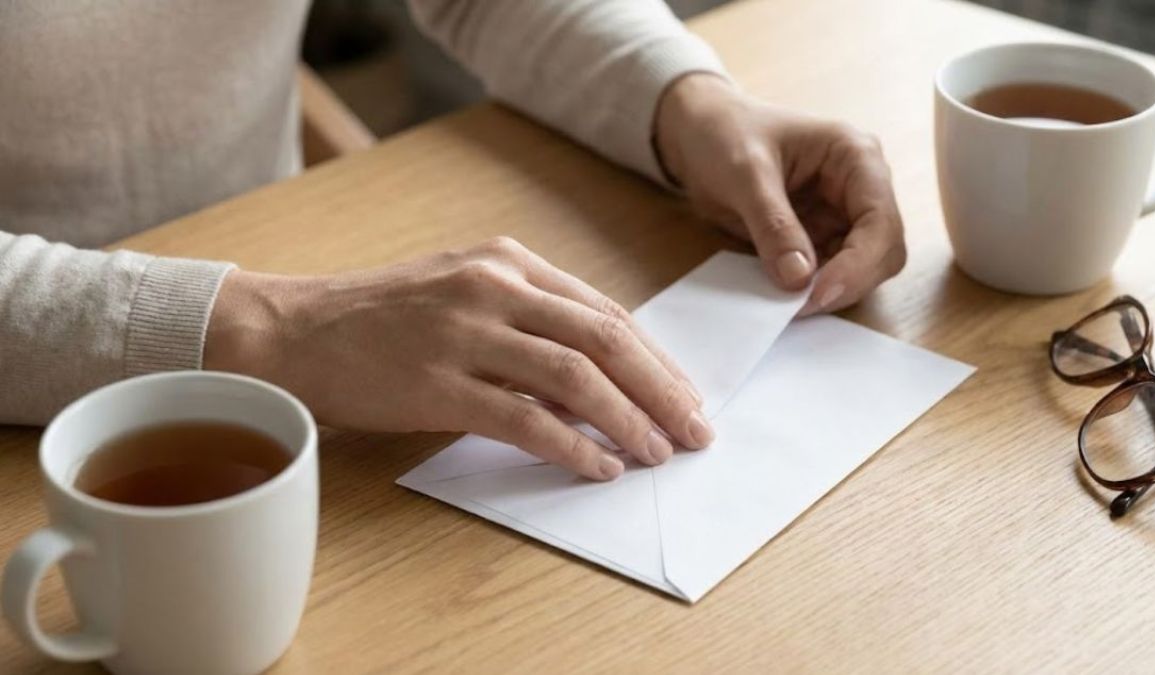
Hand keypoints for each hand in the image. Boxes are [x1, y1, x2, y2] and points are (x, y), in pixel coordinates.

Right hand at [203, 237, 712, 480]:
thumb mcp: (461, 288)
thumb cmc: (380, 316)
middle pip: (604, 339)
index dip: (654, 358)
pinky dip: (572, 446)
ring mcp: (466, 333)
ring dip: (628, 420)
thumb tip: (598, 371)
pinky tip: (600, 467)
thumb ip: (527, 316)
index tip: (684, 393)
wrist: (295, 331)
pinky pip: (525, 418)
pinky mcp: (439, 383)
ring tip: (658, 452)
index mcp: (508, 261)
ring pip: (575, 377)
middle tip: (695, 429)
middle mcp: (494, 288)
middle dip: (661, 388)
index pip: (604, 311)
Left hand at [654, 74, 905, 313]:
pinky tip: (785, 297)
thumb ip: (773, 224)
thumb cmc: (725, 135)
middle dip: (848, 283)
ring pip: (861, 270)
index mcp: (856, 157)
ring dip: (831, 292)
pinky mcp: (821, 237)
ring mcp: (843, 215)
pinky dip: (812, 291)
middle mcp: (860, 188)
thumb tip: (799, 279)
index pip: (880, 220)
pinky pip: (829, 274)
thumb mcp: (744, 175)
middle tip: (801, 308)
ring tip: (788, 305)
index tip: (818, 294)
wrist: (698, 134)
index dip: (858, 264)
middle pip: (882, 251)